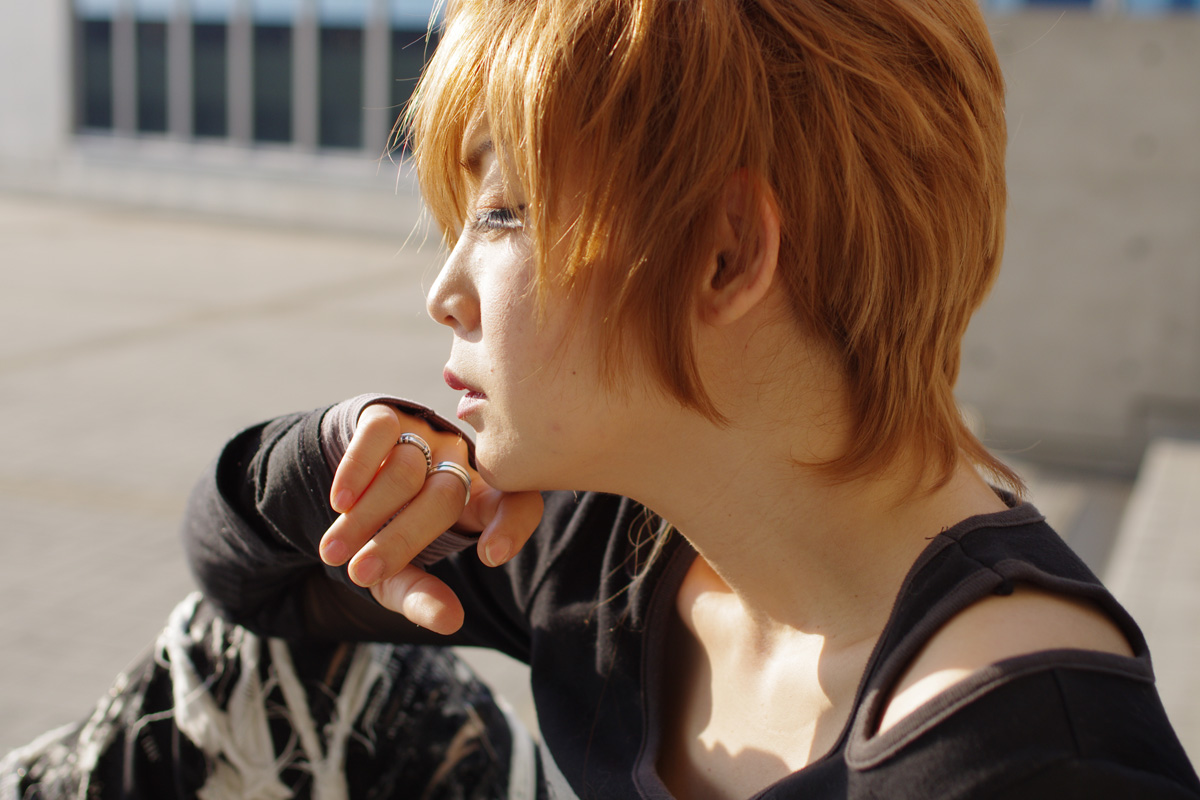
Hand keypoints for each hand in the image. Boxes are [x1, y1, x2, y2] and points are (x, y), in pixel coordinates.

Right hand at [318, 403, 542, 633]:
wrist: (346, 486)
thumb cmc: (385, 537)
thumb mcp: (401, 573)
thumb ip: (422, 597)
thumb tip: (449, 623)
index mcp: (482, 502)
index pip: (518, 505)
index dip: (512, 527)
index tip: (491, 556)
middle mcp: (460, 464)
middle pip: (444, 497)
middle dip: (399, 539)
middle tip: (360, 574)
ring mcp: (425, 437)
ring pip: (406, 470)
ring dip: (367, 514)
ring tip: (334, 552)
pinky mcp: (389, 416)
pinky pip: (380, 433)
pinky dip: (358, 469)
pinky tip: (340, 503)